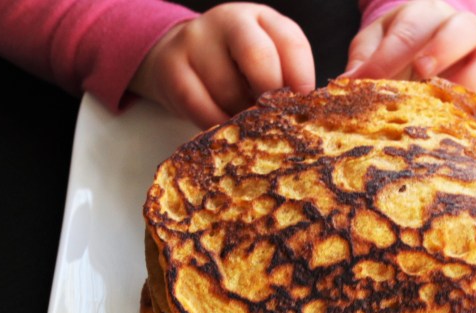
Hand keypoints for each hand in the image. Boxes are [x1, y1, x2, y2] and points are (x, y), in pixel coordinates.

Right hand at [129, 3, 314, 128]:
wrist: (177, 55)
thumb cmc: (233, 67)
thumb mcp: (262, 61)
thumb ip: (283, 79)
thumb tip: (303, 117)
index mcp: (262, 19)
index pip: (291, 42)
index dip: (302, 78)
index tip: (304, 106)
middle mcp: (229, 21)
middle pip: (258, 56)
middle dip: (270, 95)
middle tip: (274, 120)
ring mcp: (196, 39)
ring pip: (227, 87)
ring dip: (241, 116)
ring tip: (248, 127)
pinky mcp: (171, 65)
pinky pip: (198, 103)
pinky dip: (215, 122)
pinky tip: (225, 130)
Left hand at [342, 0, 475, 98]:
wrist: (416, 68)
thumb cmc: (392, 55)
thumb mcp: (371, 50)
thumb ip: (363, 62)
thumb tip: (347, 84)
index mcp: (425, 15)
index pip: (412, 26)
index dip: (391, 52)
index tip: (368, 78)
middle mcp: (458, 32)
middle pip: (465, 28)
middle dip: (442, 49)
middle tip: (421, 72)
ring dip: (472, 78)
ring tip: (447, 102)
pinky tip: (459, 127)